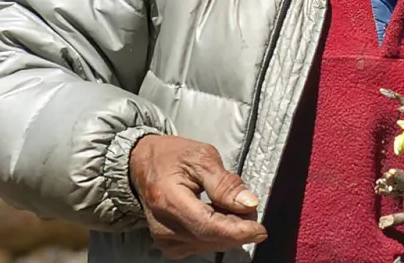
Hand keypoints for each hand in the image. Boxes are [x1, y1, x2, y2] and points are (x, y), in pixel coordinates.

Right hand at [129, 134, 267, 257]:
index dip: (238, 231)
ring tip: (234, 208)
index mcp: (169, 201)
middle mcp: (163, 226)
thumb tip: (249, 203)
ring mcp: (164, 239)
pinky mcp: (168, 244)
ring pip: (209, 244)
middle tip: (251, 210)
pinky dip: (217, 234)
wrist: (142, 164)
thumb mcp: (202, 157)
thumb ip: (225, 183)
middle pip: (211, 238)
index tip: (260, 230)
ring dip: (229, 231)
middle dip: (238, 228)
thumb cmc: (172, 157)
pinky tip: (219, 216)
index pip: (209, 226)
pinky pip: (202, 245)